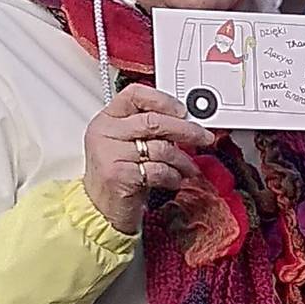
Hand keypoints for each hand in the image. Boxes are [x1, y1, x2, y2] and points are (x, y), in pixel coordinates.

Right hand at [82, 83, 215, 234]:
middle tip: (204, 137)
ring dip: (182, 160)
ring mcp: (110, 154)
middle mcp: (105, 133)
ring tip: (188, 168)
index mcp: (106, 120)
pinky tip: (173, 179)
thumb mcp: (128, 145)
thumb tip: (186, 120)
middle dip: (186, 130)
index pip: (134, 94)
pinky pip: (159, 170)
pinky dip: (173, 176)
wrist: (101, 209)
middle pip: (154, 121)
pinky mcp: (119, 175)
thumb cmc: (120, 175)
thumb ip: (149, 129)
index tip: (183, 110)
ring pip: (160, 148)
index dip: (162, 100)